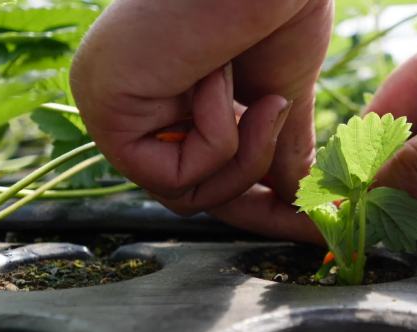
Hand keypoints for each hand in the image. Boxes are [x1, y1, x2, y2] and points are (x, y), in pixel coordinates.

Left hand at [71, 0, 330, 239]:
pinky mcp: (106, 107)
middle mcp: (138, 106)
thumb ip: (278, 151)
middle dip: (257, 195)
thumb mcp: (281, 95)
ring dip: (244, 156)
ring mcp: (117, 107)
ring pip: (183, 194)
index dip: (260, 206)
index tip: (310, 225)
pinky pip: (169, 176)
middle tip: (309, 206)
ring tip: (268, 101)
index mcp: (172, 99)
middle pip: (193, 194)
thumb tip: (297, 201)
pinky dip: (216, 138)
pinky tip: (219, 78)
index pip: (206, 176)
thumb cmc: (273, 9)